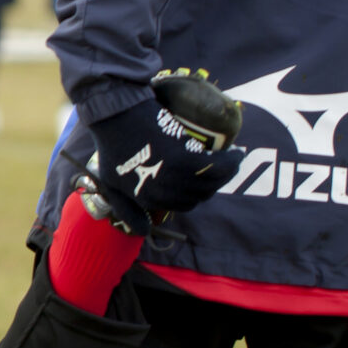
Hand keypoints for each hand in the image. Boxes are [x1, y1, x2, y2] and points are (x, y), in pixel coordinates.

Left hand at [83, 69, 244, 232]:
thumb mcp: (111, 185)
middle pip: (201, 195)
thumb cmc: (111, 145)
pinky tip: (236, 153)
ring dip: (227, 173)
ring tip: (230, 159)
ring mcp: (176, 178)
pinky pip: (219, 167)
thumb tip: (145, 232)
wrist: (115, 115)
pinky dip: (231, 161)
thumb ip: (127, 210)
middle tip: (214, 165)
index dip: (194, 192)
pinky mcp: (186, 159)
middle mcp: (165, 194)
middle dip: (210, 184)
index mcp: (149, 201)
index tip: (199, 178)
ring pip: (214, 183)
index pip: (184, 205)